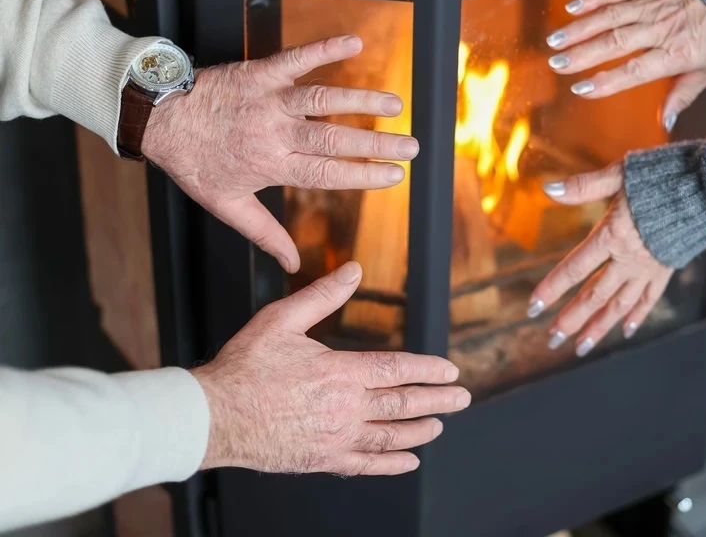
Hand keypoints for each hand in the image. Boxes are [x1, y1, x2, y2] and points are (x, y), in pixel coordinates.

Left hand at [142, 35, 418, 273]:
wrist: (156, 117)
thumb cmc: (192, 162)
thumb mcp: (226, 205)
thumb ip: (264, 234)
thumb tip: (293, 264)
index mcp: (272, 166)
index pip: (328, 173)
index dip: (365, 175)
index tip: (395, 176)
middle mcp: (276, 134)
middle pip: (336, 139)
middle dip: (378, 144)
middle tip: (412, 146)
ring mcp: (269, 100)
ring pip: (324, 100)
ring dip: (363, 100)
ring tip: (396, 103)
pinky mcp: (260, 73)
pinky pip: (296, 58)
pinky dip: (325, 49)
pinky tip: (354, 42)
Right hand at [191, 262, 470, 475]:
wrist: (213, 416)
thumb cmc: (243, 368)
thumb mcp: (282, 319)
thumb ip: (323, 295)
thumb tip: (353, 270)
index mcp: (340, 372)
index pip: (397, 369)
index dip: (427, 369)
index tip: (448, 370)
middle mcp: (345, 408)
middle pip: (403, 404)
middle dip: (438, 400)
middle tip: (462, 398)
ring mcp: (336, 437)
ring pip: (391, 436)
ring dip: (420, 431)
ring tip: (439, 426)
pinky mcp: (322, 460)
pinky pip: (366, 465)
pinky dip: (392, 464)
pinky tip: (408, 462)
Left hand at [528, 165, 672, 356]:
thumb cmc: (661, 176)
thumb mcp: (619, 174)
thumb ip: (584, 186)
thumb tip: (548, 189)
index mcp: (613, 236)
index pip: (575, 268)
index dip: (552, 289)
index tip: (533, 308)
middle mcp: (629, 259)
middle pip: (594, 295)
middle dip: (571, 320)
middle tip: (551, 339)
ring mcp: (649, 268)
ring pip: (619, 305)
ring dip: (598, 328)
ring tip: (580, 348)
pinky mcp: (666, 269)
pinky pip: (649, 299)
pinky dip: (636, 316)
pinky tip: (624, 331)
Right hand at [545, 0, 705, 129]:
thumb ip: (682, 96)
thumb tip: (664, 123)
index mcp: (674, 53)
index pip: (634, 70)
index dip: (606, 81)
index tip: (582, 89)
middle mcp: (659, 28)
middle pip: (615, 43)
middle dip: (582, 54)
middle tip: (558, 64)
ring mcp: (650, 5)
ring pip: (610, 17)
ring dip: (579, 29)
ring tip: (556, 40)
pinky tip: (573, 6)